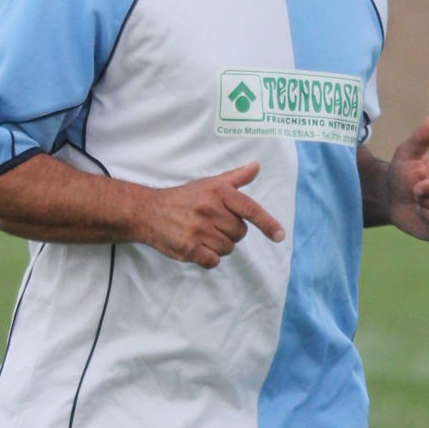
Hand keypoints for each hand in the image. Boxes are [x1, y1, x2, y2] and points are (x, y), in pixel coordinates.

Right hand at [141, 162, 285, 268]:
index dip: (267, 223)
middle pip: (239, 233)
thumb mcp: (209, 184)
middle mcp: (209, 209)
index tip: (280, 236)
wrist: (148, 212)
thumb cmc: (184, 198)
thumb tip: (256, 166)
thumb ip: (235, 178)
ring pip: (228, 248)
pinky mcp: (188, 248)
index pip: (249, 209)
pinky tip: (198, 248)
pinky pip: (213, 261)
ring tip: (203, 235)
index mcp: (217, 192)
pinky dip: (209, 258)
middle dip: (230, 232)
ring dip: (219, 246)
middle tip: (212, 225)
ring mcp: (198, 229)